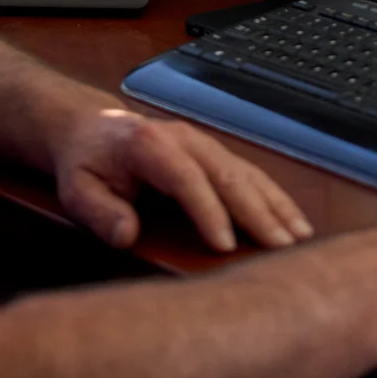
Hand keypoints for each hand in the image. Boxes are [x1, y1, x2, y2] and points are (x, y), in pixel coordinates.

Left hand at [48, 106, 314, 253]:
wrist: (91, 129)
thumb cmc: (86, 163)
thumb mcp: (76, 190)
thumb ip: (99, 213)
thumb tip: (127, 234)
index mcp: (150, 145)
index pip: (186, 178)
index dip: (208, 211)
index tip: (224, 245)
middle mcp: (185, 139)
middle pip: (228, 175)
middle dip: (257, 213)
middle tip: (280, 248)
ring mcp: (204, 143)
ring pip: (247, 173)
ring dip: (275, 205)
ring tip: (299, 238)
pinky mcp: (214, 153)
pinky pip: (249, 174)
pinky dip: (273, 198)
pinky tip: (292, 220)